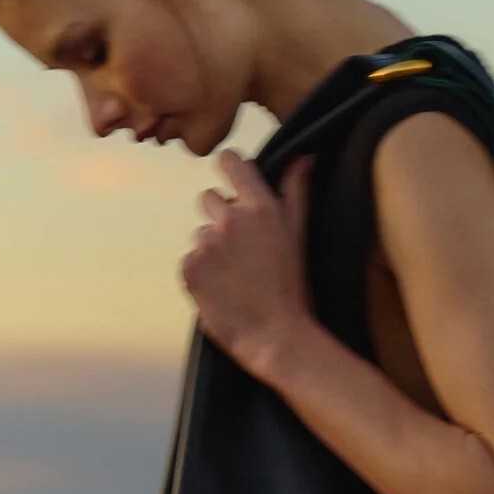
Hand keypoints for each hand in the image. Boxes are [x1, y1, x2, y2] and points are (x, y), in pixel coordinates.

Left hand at [180, 149, 317, 383]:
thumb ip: (296, 192)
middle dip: (222, 218)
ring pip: (200, 235)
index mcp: (260, 206)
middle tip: (243, 251)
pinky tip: (222, 289)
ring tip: (235, 277)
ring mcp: (207, 243)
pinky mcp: (190, 267)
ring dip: (212, 251)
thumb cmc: (291, 288)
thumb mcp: (299, 235)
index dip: (230, 167)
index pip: (232, 162)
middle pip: (209, 198)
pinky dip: (201, 274)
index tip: (231, 174)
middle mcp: (230, 219)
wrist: (276, 336)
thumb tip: (304, 157)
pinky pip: (190, 260)